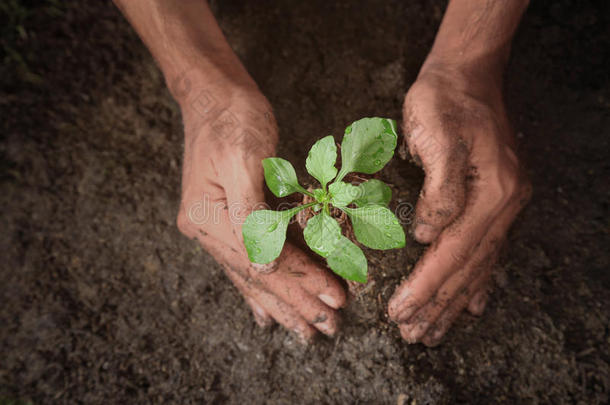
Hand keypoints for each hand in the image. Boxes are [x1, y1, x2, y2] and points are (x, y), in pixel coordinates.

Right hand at [176, 83, 345, 342]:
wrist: (215, 96)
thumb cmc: (233, 120)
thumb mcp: (244, 160)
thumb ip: (252, 215)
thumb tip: (262, 269)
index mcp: (207, 216)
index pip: (264, 260)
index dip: (302, 280)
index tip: (336, 298)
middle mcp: (206, 229)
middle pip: (258, 276)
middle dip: (296, 303)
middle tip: (328, 328)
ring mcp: (213, 227)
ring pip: (253, 276)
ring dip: (281, 305)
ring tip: (304, 331)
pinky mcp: (225, 221)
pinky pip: (244, 262)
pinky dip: (259, 289)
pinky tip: (264, 313)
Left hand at [388, 67, 531, 345]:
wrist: (466, 76)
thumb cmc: (443, 102)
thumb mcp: (436, 135)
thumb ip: (439, 190)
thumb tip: (427, 236)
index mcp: (493, 192)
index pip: (453, 252)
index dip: (425, 285)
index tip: (399, 311)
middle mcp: (505, 205)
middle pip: (468, 268)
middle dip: (438, 304)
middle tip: (413, 335)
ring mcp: (504, 206)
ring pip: (478, 266)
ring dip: (454, 302)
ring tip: (435, 331)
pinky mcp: (495, 203)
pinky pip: (487, 252)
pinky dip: (477, 281)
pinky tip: (473, 304)